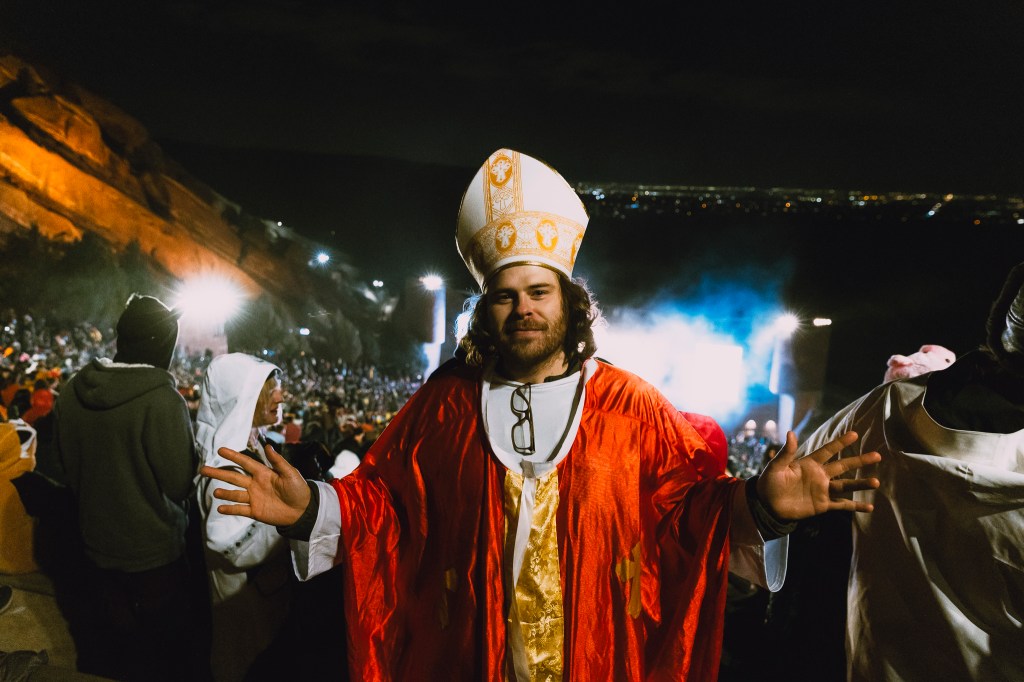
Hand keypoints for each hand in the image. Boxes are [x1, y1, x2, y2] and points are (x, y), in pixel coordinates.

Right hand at [199, 442, 310, 525]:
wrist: (303, 510)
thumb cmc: (299, 489)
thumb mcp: (290, 473)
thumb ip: (278, 461)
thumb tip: (268, 446)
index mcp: (263, 473)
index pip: (245, 462)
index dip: (233, 456)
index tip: (220, 450)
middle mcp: (255, 484)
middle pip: (234, 477)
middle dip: (219, 473)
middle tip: (203, 469)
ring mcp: (254, 498)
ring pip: (235, 494)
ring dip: (225, 493)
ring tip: (215, 491)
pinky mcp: (255, 511)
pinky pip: (240, 509)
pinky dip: (230, 509)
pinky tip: (220, 508)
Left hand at [756, 431, 879, 519]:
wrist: (767, 505)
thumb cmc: (770, 482)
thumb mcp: (776, 466)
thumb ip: (786, 452)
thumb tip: (790, 432)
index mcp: (809, 464)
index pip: (828, 451)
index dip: (840, 443)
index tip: (855, 434)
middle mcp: (820, 475)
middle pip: (843, 466)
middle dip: (860, 461)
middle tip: (877, 455)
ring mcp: (823, 490)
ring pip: (846, 485)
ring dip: (861, 484)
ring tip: (876, 482)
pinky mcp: (823, 505)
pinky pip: (842, 505)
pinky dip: (855, 506)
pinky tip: (869, 507)